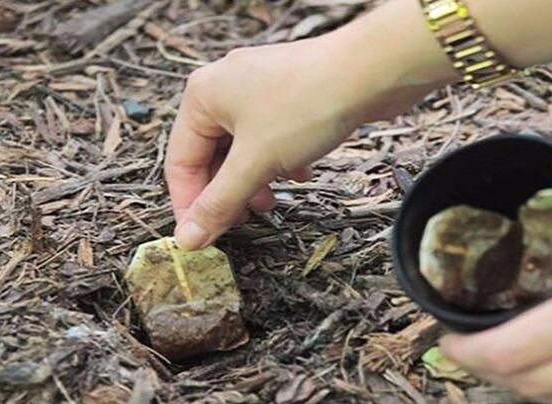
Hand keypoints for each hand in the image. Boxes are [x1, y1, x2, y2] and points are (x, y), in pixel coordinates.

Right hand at [165, 0, 454, 249]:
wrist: (370, 72)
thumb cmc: (308, 106)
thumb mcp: (256, 163)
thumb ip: (220, 202)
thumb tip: (189, 238)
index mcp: (203, 96)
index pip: (181, 161)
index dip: (190, 204)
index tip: (201, 237)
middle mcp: (226, 86)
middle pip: (213, 154)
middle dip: (228, 192)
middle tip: (242, 222)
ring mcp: (260, 86)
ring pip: (245, 146)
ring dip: (255, 179)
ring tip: (272, 203)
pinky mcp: (290, 92)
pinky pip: (273, 134)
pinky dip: (280, 160)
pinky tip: (300, 173)